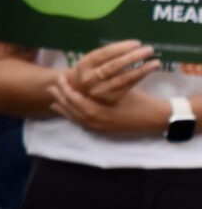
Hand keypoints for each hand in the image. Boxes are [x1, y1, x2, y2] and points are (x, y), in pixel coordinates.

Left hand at [50, 76, 170, 136]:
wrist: (156, 118)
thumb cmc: (140, 102)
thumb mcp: (120, 92)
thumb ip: (101, 89)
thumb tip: (84, 80)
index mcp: (99, 113)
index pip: (75, 101)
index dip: (65, 89)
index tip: (59, 78)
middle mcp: (96, 123)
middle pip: (72, 110)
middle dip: (60, 98)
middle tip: (50, 88)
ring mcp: (99, 129)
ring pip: (76, 118)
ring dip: (65, 107)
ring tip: (54, 99)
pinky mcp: (104, 130)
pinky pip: (83, 123)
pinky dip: (74, 115)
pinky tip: (69, 110)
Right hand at [66, 40, 156, 104]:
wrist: (78, 92)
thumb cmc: (89, 71)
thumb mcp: (90, 61)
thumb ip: (107, 54)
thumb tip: (133, 45)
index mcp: (84, 64)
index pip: (104, 53)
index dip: (121, 48)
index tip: (137, 43)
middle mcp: (90, 78)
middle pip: (113, 66)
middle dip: (133, 57)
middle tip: (149, 49)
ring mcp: (99, 90)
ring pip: (122, 79)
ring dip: (141, 70)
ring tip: (156, 63)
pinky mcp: (109, 99)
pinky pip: (127, 87)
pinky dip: (139, 78)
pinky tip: (148, 71)